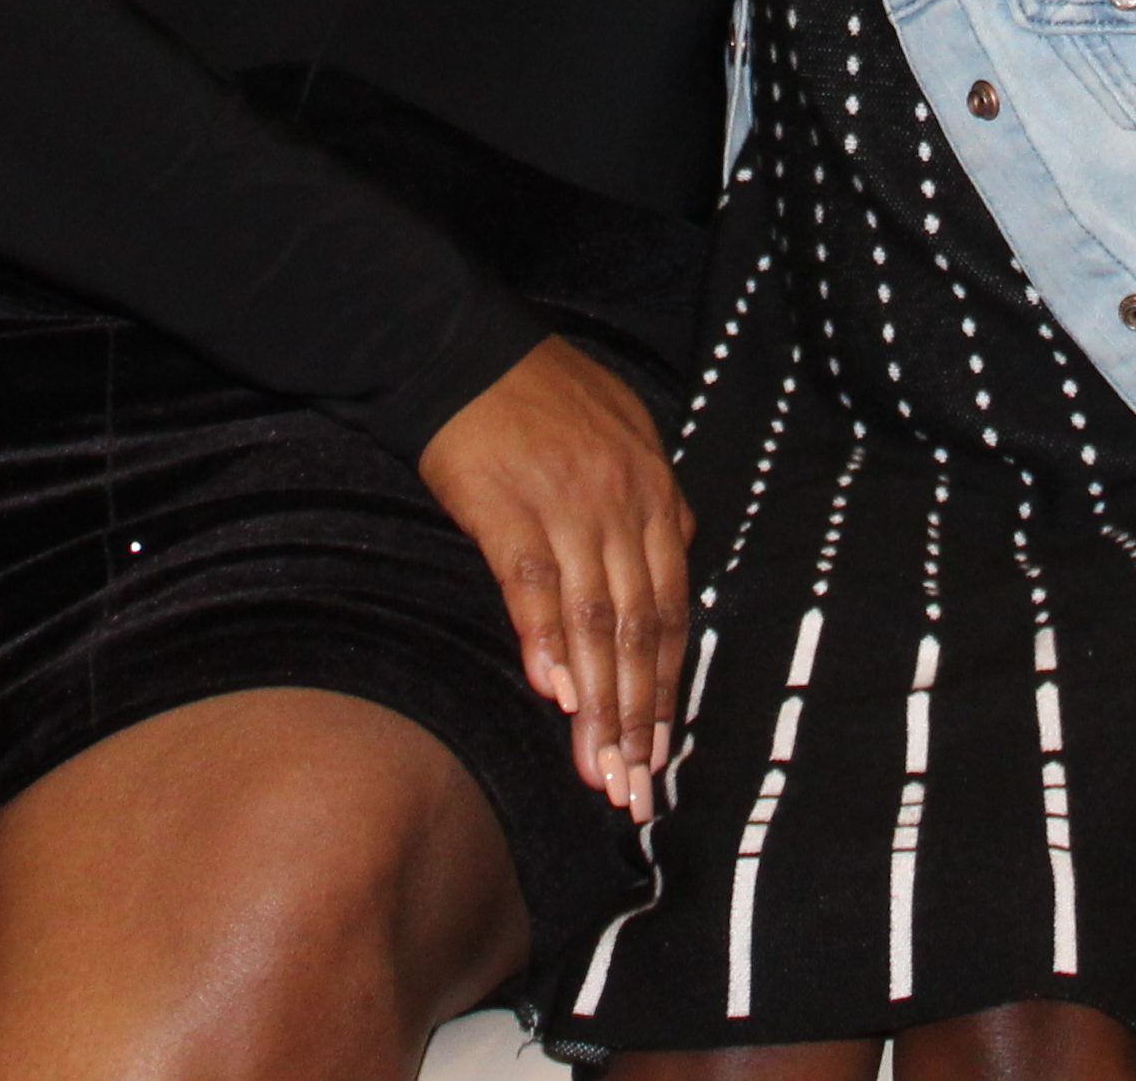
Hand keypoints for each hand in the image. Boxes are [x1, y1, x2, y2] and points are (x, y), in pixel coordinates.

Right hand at [418, 334, 692, 823]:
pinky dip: (545, 642)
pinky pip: (533, 586)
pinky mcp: (507, 508)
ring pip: (594, 623)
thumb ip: (653, 499)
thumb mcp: (624, 431)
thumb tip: (673, 560)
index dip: (667, 688)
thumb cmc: (540, 392)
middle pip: (638, 629)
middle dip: (639, 718)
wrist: (463, 348)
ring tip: (599, 770)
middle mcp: (621, 504)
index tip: (661, 753)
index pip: (670, 609)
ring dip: (598, 705)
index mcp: (654, 492)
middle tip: (635, 788)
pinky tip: (552, 694)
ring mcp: (566, 506)